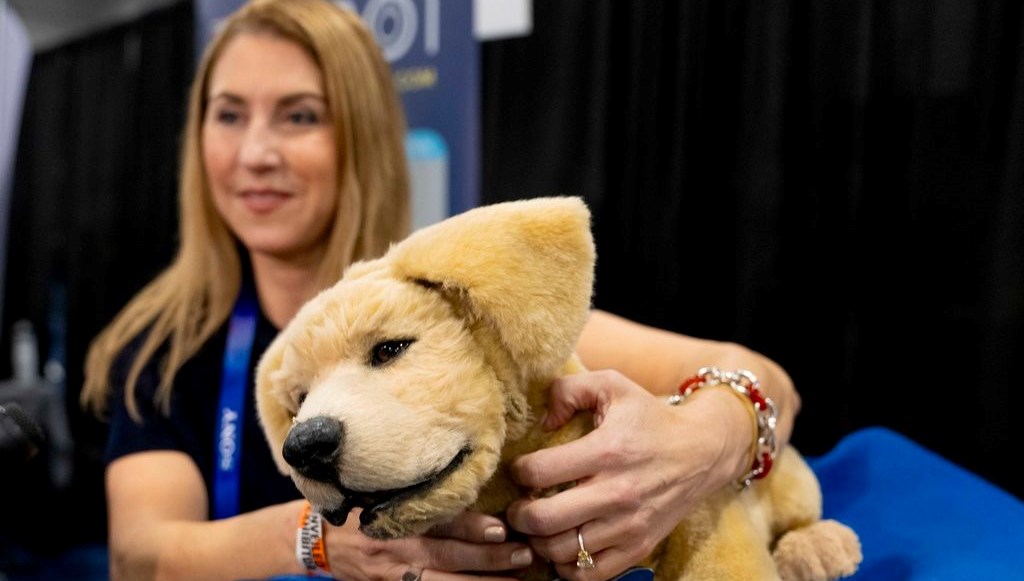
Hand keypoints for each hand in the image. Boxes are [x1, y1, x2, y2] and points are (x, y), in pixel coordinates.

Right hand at [326, 510, 533, 580]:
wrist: (316, 539)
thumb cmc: (359, 507)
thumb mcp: (381, 490)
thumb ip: (418, 490)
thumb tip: (469, 483)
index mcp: (395, 513)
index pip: (439, 520)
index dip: (472, 525)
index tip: (502, 526)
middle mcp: (395, 545)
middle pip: (447, 555)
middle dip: (488, 558)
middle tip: (524, 553)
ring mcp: (392, 573)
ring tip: (516, 579)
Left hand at [506, 370, 749, 580]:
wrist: (703, 452)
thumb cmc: (650, 418)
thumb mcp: (612, 385)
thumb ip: (569, 389)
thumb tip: (542, 421)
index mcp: (607, 451)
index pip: (539, 471)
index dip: (518, 471)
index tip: (520, 470)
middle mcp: (617, 492)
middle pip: (543, 520)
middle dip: (517, 515)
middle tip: (517, 506)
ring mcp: (629, 525)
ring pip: (561, 551)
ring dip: (538, 541)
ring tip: (538, 525)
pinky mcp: (639, 547)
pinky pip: (588, 573)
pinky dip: (566, 566)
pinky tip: (563, 545)